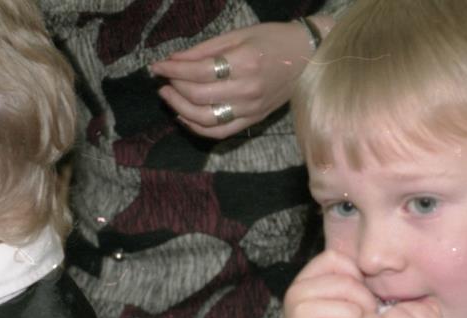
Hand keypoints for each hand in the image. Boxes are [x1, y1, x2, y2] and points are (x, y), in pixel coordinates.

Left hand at [149, 21, 316, 138]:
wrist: (309, 57)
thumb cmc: (273, 40)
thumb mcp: (238, 35)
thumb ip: (203, 50)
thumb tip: (172, 60)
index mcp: (245, 62)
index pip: (198, 72)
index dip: (172, 70)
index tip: (157, 66)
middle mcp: (248, 89)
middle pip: (198, 96)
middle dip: (174, 87)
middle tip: (162, 79)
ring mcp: (251, 109)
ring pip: (205, 119)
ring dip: (180, 109)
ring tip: (168, 96)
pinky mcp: (253, 120)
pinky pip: (219, 132)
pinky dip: (197, 127)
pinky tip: (184, 116)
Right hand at [252, 250, 376, 317]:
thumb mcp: (330, 308)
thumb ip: (347, 287)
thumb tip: (390, 272)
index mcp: (301, 282)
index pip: (336, 259)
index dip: (356, 276)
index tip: (357, 299)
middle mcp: (297, 293)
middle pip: (350, 283)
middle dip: (365, 304)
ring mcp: (302, 313)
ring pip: (354, 306)